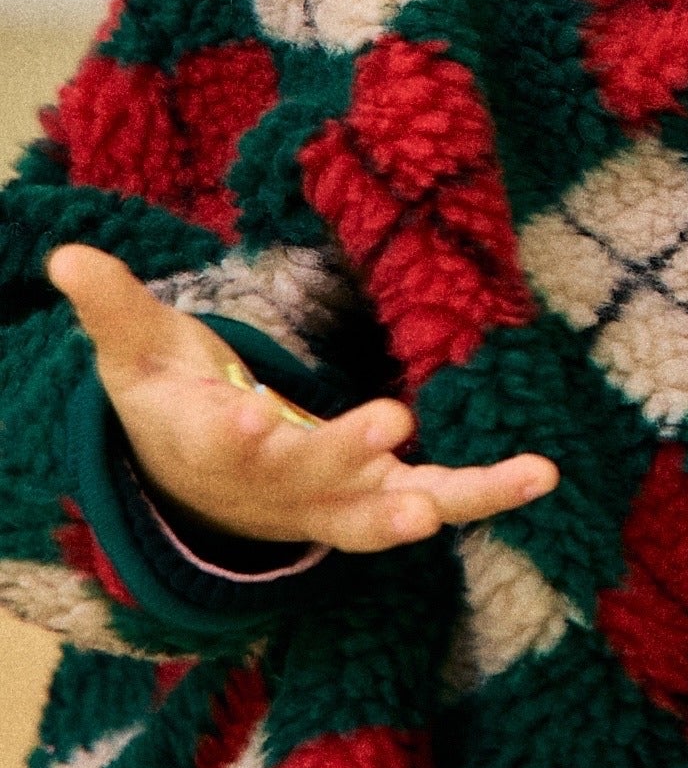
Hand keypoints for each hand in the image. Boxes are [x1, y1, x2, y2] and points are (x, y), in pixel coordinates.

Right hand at [49, 247, 557, 554]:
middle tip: (385, 426)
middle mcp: (275, 485)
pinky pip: (434, 501)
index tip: (248, 415)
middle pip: (307, 477)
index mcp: (213, 444)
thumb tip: (68, 255)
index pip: (222, 442)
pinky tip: (540, 473)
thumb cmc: (172, 402)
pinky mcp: (375, 502)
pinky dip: (483, 494)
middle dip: (342, 454)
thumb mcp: (137, 350)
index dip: (235, 432)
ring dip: (429, 502)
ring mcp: (329, 502)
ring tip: (477, 492)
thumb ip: (113, 305)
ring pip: (380, 511)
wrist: (194, 486)